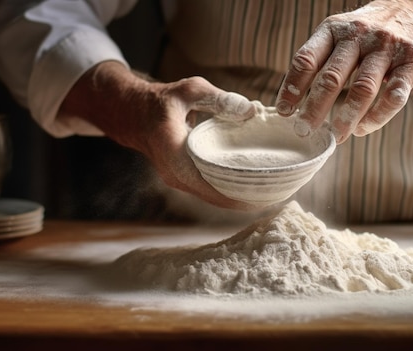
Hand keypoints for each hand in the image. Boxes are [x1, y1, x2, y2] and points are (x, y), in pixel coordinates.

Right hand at [59, 62, 258, 209]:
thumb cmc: (161, 101)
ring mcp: (179, 180)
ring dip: (241, 197)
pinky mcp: (183, 179)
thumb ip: (219, 99)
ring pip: (215, 197)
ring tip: (272, 192)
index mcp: (176, 155)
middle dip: (248, 198)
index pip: (212, 185)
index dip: (240, 194)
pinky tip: (252, 186)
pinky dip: (230, 190)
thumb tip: (251, 111)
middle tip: (280, 193)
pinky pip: (210, 191)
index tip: (267, 194)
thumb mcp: (189, 90)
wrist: (132, 114)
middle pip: (218, 197)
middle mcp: (176, 175)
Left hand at [275, 0, 412, 142]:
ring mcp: (387, 48)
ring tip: (335, 137)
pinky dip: (377, 117)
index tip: (284, 112)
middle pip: (331, 78)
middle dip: (314, 108)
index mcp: (334, 29)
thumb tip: (293, 99)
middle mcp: (359, 35)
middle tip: (303, 131)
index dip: (292, 87)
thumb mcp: (342, 31)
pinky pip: (393, 95)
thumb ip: (322, 58)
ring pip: (362, 89)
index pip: (306, 59)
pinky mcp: (412, 62)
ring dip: (346, 117)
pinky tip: (363, 129)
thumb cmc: (372, 30)